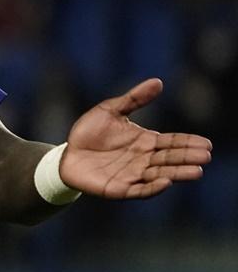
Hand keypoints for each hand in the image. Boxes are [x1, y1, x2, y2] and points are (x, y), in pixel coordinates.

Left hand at [62, 78, 211, 199]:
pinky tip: (166, 182)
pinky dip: (153, 187)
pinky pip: (139, 189)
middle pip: (169, 158)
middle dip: (187, 158)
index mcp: (145, 141)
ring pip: (160, 174)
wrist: (66, 154)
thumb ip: (134, 99)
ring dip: (177, 173)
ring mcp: (132, 175)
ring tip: (196, 172)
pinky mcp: (119, 188)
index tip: (206, 143)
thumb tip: (158, 82)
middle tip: (205, 156)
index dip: (188, 142)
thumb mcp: (110, 110)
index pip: (171, 142)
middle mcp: (143, 160)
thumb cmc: (89, 132)